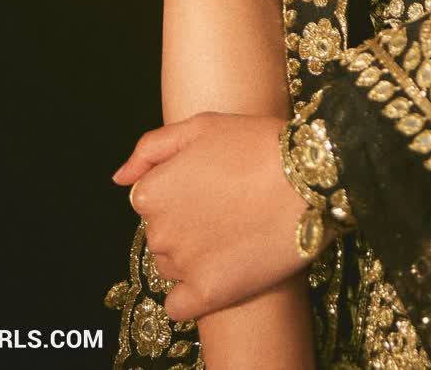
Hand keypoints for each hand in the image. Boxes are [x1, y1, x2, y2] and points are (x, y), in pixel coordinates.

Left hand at [111, 112, 306, 322]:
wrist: (310, 178)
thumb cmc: (257, 144)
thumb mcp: (202, 126)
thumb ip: (151, 148)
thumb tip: (119, 178)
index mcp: (152, 191)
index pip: (150, 200)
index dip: (183, 191)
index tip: (213, 185)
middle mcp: (159, 230)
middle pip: (161, 234)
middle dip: (187, 223)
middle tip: (229, 207)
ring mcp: (182, 265)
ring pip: (172, 267)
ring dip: (193, 256)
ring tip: (235, 234)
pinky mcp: (207, 293)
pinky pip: (179, 306)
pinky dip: (193, 295)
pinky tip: (220, 274)